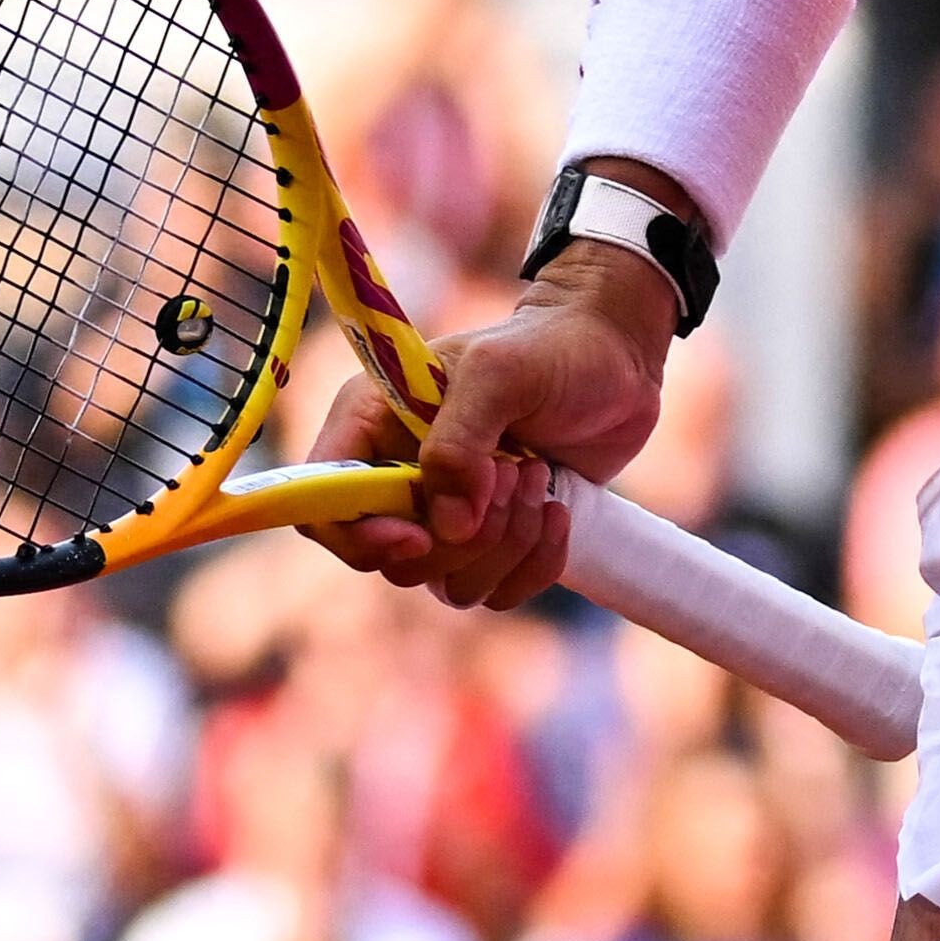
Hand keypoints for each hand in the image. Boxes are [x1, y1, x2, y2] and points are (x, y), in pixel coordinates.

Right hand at [305, 234, 677, 611]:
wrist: (618, 358)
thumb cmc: (552, 348)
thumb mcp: (500, 372)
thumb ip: (460, 441)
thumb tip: (446, 527)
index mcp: (372, 426)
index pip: (321, 507)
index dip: (357, 536)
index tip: (418, 535)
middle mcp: (400, 478)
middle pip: (393, 561)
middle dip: (461, 535)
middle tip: (513, 469)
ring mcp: (449, 516)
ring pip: (450, 584)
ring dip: (505, 543)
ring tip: (537, 475)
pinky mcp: (496, 540)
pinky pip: (498, 592)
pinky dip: (535, 563)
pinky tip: (557, 510)